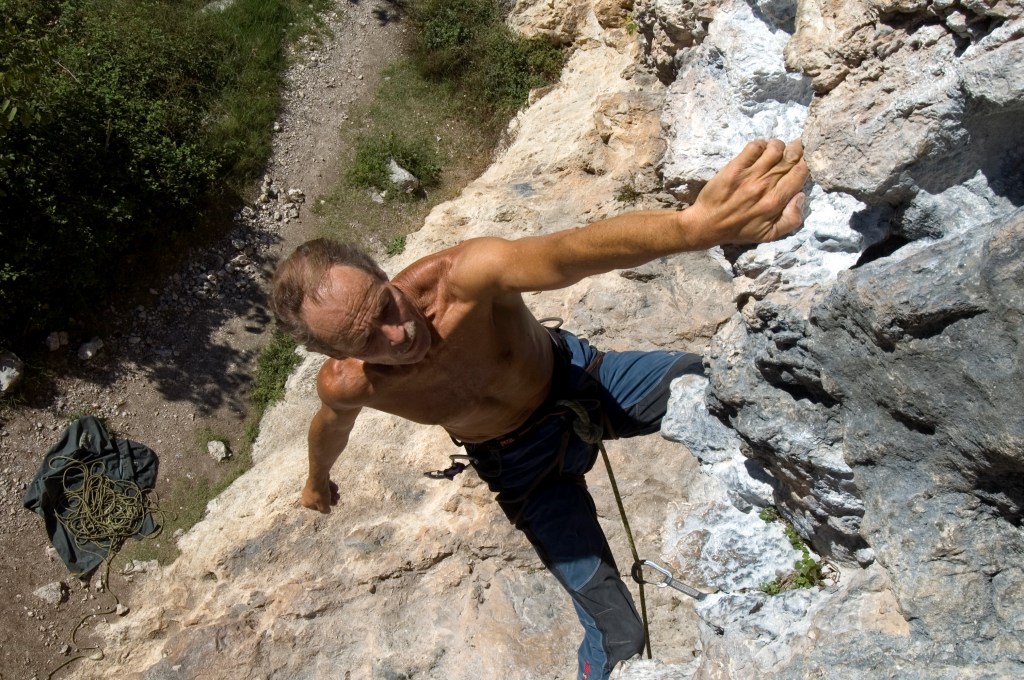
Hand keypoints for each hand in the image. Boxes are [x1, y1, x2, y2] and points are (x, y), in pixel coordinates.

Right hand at [300, 478, 339, 512]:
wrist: (319, 478)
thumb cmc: (319, 494)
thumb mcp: (323, 506)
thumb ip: (325, 510)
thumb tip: (327, 511)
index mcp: (305, 502)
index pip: (315, 508)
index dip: (324, 507)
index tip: (330, 507)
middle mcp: (306, 494)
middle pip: (320, 499)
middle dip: (329, 500)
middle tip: (336, 500)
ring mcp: (311, 486)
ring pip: (323, 492)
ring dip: (331, 494)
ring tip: (338, 495)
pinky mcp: (316, 479)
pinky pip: (324, 485)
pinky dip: (330, 487)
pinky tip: (336, 488)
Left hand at [689, 138, 808, 245]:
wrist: (707, 224)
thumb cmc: (739, 230)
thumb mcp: (769, 235)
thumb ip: (792, 219)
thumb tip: (801, 196)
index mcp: (776, 201)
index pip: (801, 172)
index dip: (807, 163)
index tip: (805, 160)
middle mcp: (765, 185)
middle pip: (791, 157)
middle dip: (798, 150)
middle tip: (797, 149)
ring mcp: (750, 174)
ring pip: (775, 148)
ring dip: (779, 146)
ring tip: (775, 152)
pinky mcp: (734, 167)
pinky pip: (754, 146)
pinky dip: (761, 145)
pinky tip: (759, 152)